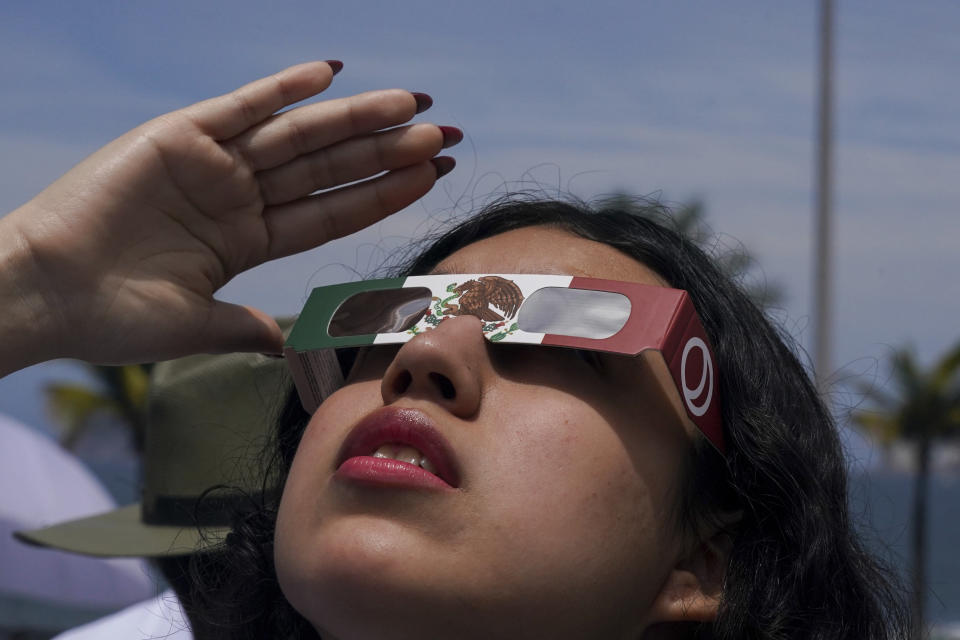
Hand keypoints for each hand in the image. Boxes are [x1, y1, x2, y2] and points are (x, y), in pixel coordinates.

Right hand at [0, 61, 458, 371]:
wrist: (45, 297)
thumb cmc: (111, 319)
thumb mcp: (198, 327)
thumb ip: (248, 327)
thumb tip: (287, 342)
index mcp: (245, 240)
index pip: (332, 212)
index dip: (383, 194)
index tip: (432, 179)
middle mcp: (237, 197)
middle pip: (329, 169)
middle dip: (388, 152)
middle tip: (445, 137)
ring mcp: (211, 165)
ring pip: (300, 135)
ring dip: (357, 120)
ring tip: (413, 106)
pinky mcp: (178, 137)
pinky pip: (241, 106)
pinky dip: (283, 87)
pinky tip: (331, 74)